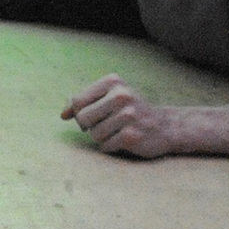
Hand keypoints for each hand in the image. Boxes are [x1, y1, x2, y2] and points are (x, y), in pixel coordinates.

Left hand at [61, 74, 181, 158]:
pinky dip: (111, 146)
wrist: (165, 126)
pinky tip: (124, 139)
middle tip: (106, 124)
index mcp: (113, 81)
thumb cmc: (130, 110)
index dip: (79, 112)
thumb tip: (63, 115)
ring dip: (102, 137)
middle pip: (83, 118)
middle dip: (89, 126)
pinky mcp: (132, 135)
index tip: (92, 116)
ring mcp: (128, 116)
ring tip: (117, 131)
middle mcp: (121, 95)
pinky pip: (105, 146)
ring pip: (94, 134)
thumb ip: (84, 102)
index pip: (78, 100)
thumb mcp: (109, 97)